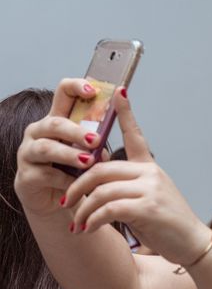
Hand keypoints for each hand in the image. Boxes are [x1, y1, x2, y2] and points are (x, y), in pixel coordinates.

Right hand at [15, 79, 101, 215]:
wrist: (57, 202)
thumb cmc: (75, 172)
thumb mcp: (88, 153)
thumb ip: (96, 140)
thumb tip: (108, 136)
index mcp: (58, 121)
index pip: (63, 93)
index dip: (76, 87)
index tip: (93, 90)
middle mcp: (39, 132)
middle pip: (55, 123)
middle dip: (77, 131)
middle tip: (96, 140)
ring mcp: (29, 153)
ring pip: (47, 148)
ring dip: (69, 154)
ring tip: (88, 161)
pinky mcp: (27, 176)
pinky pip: (45, 174)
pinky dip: (64, 179)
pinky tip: (77, 184)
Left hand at [60, 84, 210, 265]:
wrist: (193, 244)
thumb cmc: (169, 225)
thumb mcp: (149, 200)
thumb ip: (128, 188)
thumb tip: (96, 188)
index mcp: (151, 168)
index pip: (135, 136)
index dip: (126, 113)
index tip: (118, 91)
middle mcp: (151, 173)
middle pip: (101, 169)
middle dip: (76, 187)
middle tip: (65, 202)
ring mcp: (150, 189)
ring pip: (101, 191)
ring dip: (83, 210)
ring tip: (76, 225)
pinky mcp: (148, 207)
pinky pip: (109, 208)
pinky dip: (93, 220)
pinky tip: (88, 229)